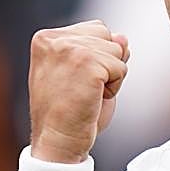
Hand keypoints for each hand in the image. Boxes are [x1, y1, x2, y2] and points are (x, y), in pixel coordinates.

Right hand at [27, 20, 128, 162]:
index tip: (74, 80)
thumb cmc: (68, 111)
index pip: (95, 29)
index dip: (97, 57)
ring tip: (87, 93)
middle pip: (108, 36)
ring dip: (111, 76)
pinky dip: (115, 87)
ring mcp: (71, 49)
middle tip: (82, 88)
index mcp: (47, 38)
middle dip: (105, 63)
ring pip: (117, 51)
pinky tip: (94, 98)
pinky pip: (121, 68)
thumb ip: (100, 49)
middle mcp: (55, 39)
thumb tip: (122, 38)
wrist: (58, 141)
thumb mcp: (83, 72)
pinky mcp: (88, 63)